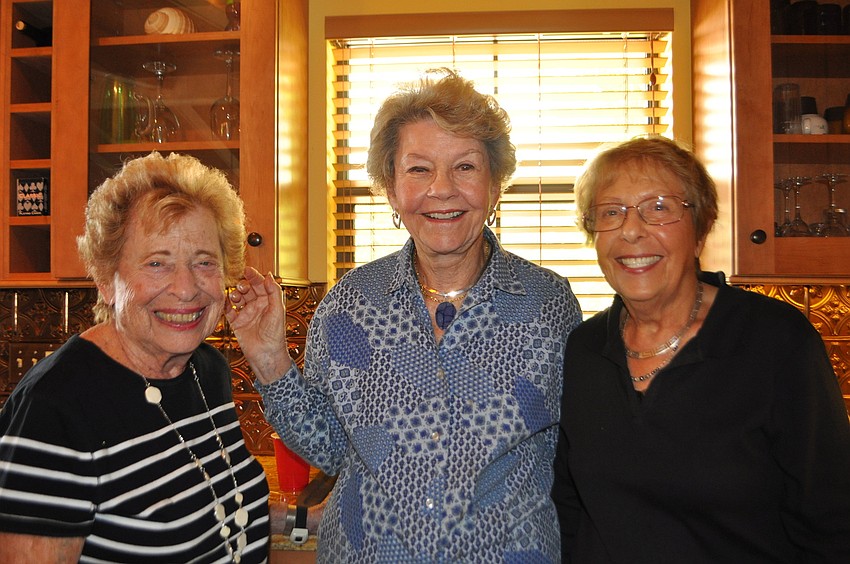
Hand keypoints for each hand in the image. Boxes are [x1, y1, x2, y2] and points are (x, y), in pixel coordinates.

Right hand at [226, 267, 292, 383]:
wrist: (266, 354)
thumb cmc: (275, 335)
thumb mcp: (277, 310)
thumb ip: (274, 292)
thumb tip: (269, 275)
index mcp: (268, 302)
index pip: (260, 284)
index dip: (254, 277)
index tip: (247, 270)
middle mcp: (257, 306)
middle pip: (248, 289)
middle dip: (243, 285)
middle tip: (241, 286)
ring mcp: (246, 314)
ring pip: (237, 298)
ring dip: (235, 294)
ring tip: (235, 297)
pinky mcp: (237, 323)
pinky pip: (228, 311)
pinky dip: (226, 305)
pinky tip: (226, 302)